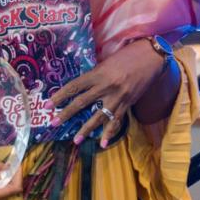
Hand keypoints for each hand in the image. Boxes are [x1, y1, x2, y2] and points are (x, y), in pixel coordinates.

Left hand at [50, 39, 169, 148]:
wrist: (152, 57)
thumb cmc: (128, 55)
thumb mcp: (107, 62)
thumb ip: (95, 75)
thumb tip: (81, 86)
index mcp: (98, 73)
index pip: (74, 86)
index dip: (60, 96)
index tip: (47, 104)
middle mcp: (106, 87)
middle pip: (81, 103)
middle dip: (66, 114)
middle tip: (53, 123)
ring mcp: (117, 97)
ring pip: (98, 117)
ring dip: (86, 130)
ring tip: (75, 140)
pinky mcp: (127, 104)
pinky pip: (116, 121)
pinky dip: (109, 133)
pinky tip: (102, 144)